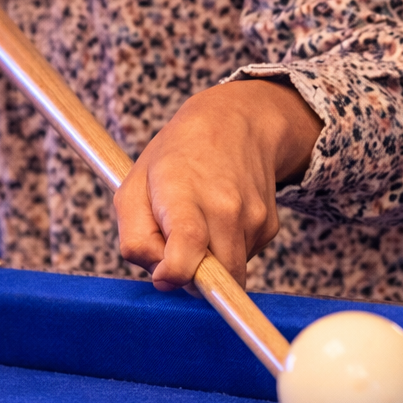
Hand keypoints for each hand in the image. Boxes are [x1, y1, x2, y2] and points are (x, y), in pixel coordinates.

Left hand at [115, 79, 323, 290]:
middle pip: (215, 279)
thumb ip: (135, 240)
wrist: (236, 122)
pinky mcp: (270, 227)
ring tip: (198, 222)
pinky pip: (243, 260)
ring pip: (229, 274)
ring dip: (209, 263)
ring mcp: (253, 219)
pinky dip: (226, 250)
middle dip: (191, 278)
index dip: (176, 272)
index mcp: (184, 194)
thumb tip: (163, 280)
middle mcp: (225, 207)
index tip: (164, 274)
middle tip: (174, 247)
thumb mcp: (132, 189)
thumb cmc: (173, 158)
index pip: (188, 244)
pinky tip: (219, 217)